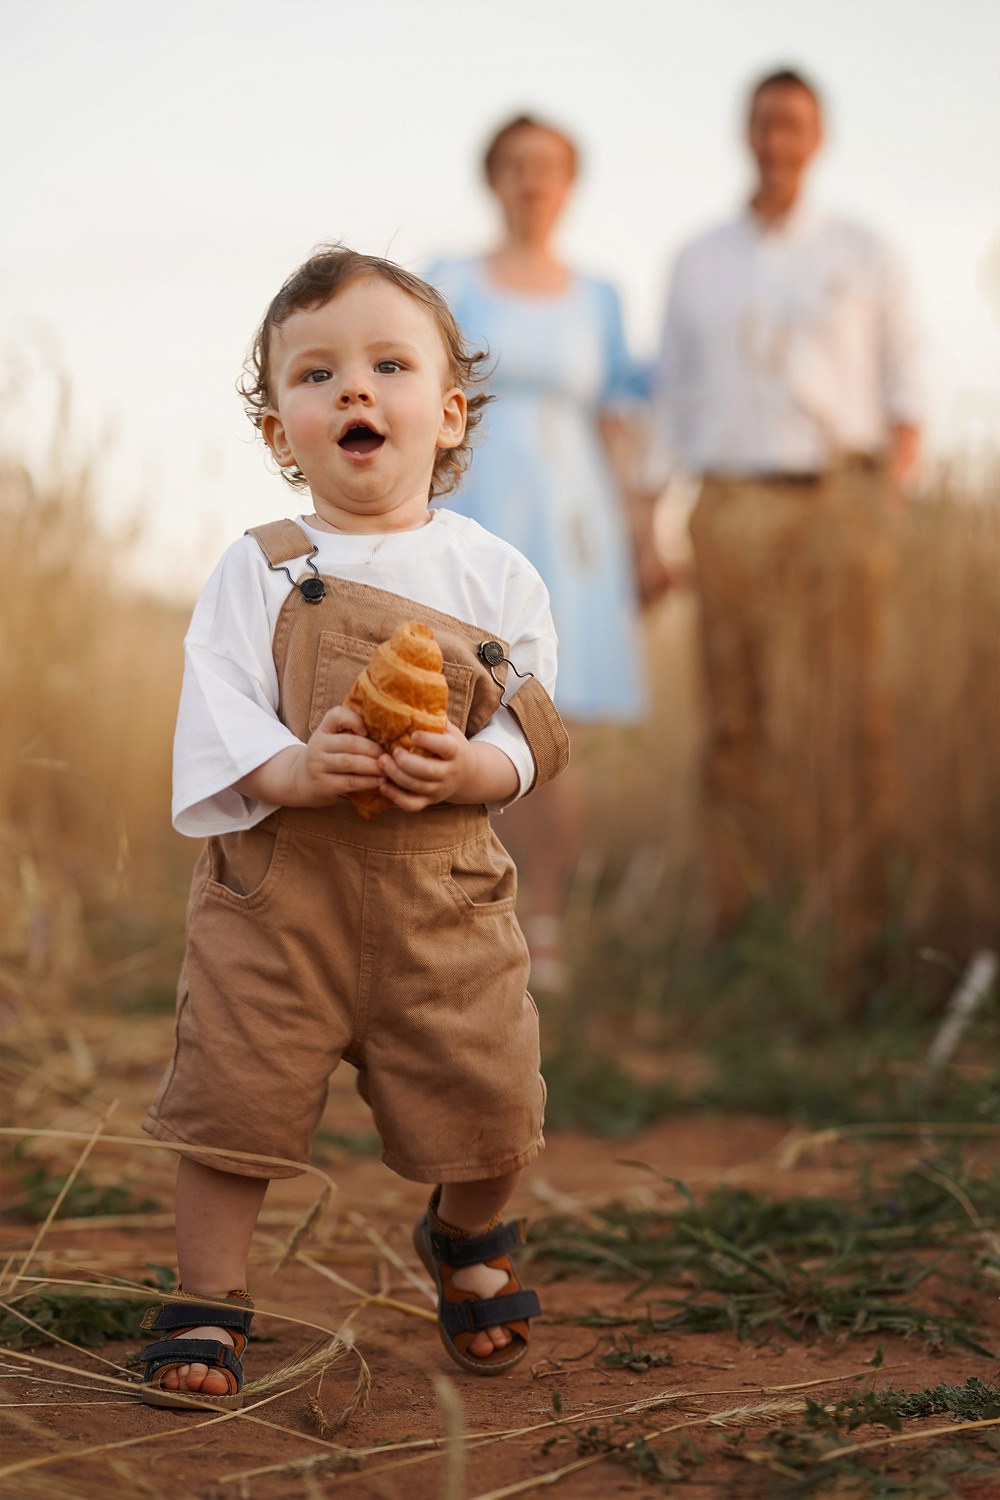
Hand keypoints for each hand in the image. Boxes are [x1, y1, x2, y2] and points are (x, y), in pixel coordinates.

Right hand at [292, 706, 385, 805]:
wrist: (300, 781)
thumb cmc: (327, 758)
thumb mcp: (331, 740)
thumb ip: (350, 732)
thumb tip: (386, 731)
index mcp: (323, 730)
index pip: (336, 715)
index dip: (354, 720)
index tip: (368, 731)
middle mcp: (317, 745)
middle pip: (350, 742)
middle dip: (374, 749)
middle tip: (390, 756)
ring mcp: (318, 766)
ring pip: (350, 763)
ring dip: (373, 766)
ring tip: (388, 769)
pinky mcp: (323, 785)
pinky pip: (350, 782)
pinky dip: (368, 781)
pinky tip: (380, 781)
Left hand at [378, 721, 517, 811]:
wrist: (467, 774)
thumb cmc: (450, 745)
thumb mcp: (448, 730)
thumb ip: (433, 717)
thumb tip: (412, 691)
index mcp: (455, 751)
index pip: (446, 748)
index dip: (430, 742)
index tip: (413, 734)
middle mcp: (449, 773)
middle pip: (428, 772)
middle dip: (407, 763)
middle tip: (391, 751)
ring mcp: (439, 789)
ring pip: (417, 788)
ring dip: (397, 777)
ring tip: (381, 762)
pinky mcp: (429, 801)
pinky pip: (412, 805)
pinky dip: (396, 797)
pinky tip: (383, 784)